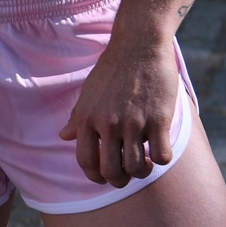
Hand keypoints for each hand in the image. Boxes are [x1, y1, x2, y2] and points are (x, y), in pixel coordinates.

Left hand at [58, 33, 178, 186]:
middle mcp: (107, 123)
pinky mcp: (158, 119)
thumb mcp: (88, 92)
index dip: (95, 177)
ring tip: (145, 162)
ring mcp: (133, 122)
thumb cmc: (112, 69)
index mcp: (86, 118)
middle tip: (128, 174)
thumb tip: (63, 136)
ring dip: (142, 172)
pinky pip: (162, 155)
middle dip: (120, 180)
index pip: (86, 162)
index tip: (105, 177)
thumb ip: (76, 117)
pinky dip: (162, 158)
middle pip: (111, 171)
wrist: (138, 45)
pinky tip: (160, 147)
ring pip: (136, 168)